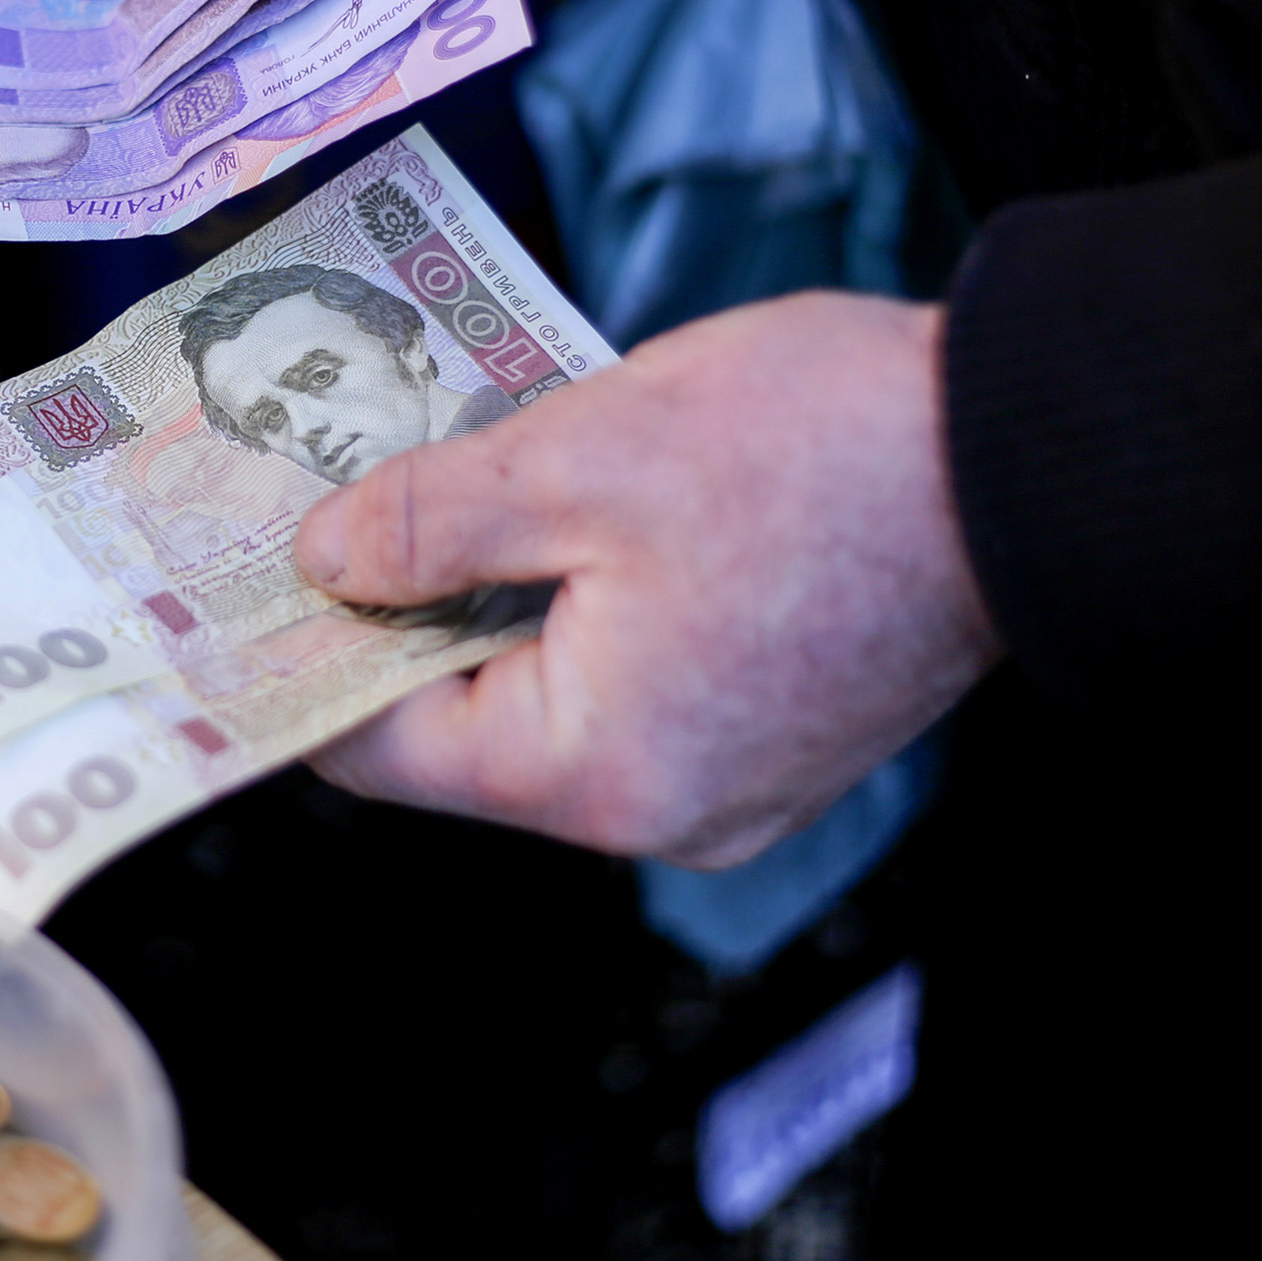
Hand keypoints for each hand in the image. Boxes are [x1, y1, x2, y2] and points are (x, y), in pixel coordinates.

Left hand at [292, 294, 1002, 867]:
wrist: (1034, 450)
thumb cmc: (815, 448)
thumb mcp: (581, 453)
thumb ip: (430, 519)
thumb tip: (323, 562)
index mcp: (594, 771)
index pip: (380, 748)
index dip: (296, 657)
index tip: (227, 581)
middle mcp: (658, 812)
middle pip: (460, 726)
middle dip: (392, 610)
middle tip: (316, 499)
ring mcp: (730, 782)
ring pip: (546, 696)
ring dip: (487, 595)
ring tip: (426, 481)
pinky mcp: (778, 731)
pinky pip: (631, 683)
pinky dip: (577, 605)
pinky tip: (548, 506)